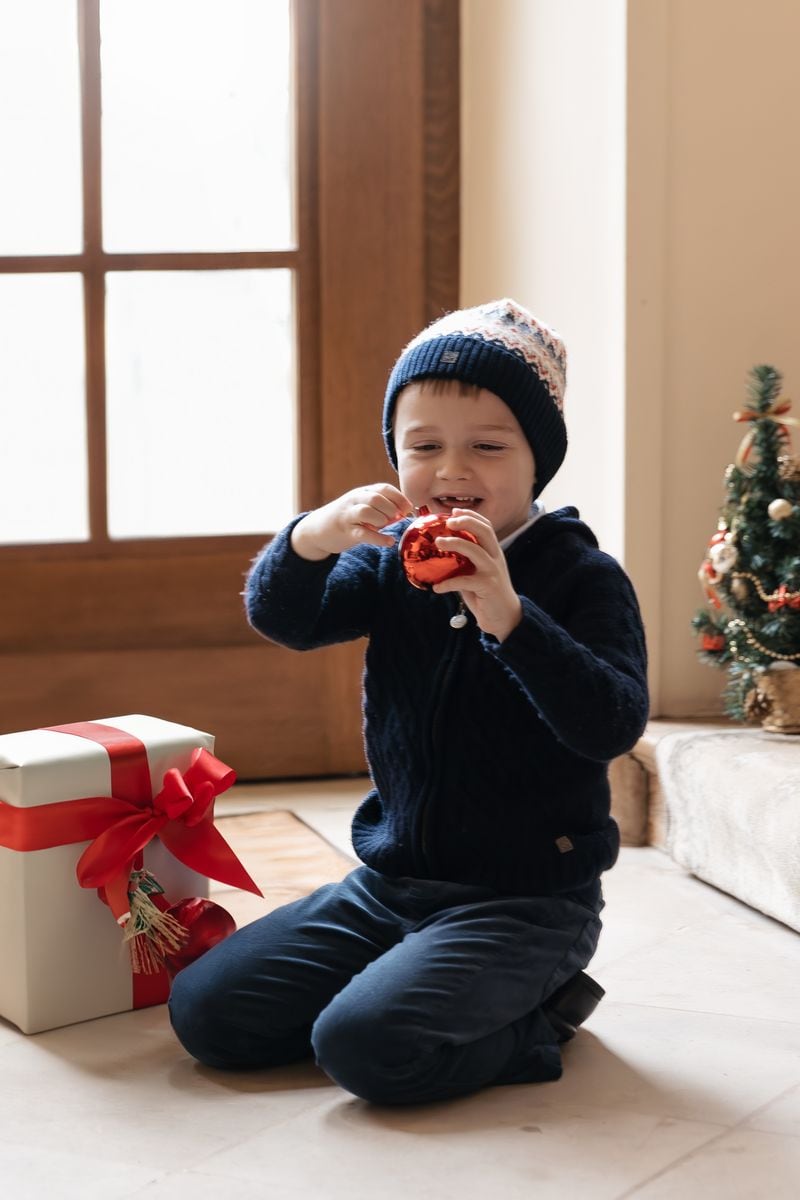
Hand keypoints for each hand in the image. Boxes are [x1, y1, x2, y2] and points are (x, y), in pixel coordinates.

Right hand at [291, 484, 412, 559]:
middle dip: (391, 509)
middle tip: (396, 519)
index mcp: (362, 492)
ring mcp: (348, 515)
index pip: (384, 488)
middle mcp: (354, 500)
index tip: (408, 509)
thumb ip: (381, 508)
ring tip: (385, 526)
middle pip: (376, 498)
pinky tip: (389, 542)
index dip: (399, 498)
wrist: (317, 529)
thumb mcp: (362, 507)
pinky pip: (363, 534)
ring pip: (367, 511)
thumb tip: (404, 513)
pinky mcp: (345, 531)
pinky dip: (378, 538)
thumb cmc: (347, 519)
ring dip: (382, 520)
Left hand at [432, 509, 522, 640]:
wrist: (506, 619)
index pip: (486, 527)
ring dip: (455, 543)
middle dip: (466, 521)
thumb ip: (464, 564)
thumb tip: (440, 558)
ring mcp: (493, 571)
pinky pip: (464, 581)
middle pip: (484, 531)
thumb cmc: (487, 596)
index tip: (453, 511)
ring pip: (475, 550)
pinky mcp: (488, 586)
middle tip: (448, 521)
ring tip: (439, 542)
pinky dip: (448, 583)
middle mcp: (495, 558)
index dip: (471, 516)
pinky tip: (436, 588)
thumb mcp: (476, 575)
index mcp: (493, 553)